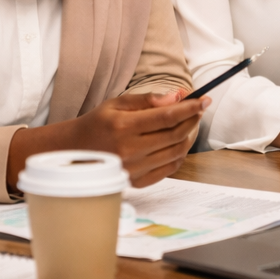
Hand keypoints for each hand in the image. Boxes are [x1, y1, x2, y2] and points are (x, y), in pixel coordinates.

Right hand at [7, 90, 208, 189]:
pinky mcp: (136, 181)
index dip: (190, 107)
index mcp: (124, 126)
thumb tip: (177, 96)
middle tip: (198, 108)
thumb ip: (148, 100)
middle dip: (192, 119)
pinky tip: (177, 142)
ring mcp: (134, 169)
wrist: (75, 150)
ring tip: (188, 123)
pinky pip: (169, 169)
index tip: (204, 99)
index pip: (167, 117)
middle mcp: (130, 150)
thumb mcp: (118, 103)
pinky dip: (179, 155)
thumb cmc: (98, 123)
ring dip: (188, 136)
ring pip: (176, 152)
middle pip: (175, 134)